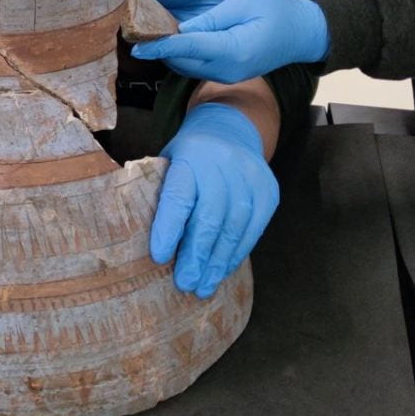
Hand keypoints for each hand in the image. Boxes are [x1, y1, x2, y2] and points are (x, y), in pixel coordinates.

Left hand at [131, 0, 327, 82]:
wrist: (302, 34)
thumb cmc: (277, 11)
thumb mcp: (243, 4)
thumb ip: (211, 19)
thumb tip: (181, 30)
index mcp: (233, 50)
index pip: (189, 48)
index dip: (161, 46)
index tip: (138, 46)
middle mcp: (227, 69)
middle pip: (182, 61)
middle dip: (158, 49)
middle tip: (134, 31)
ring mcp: (227, 74)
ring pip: (186, 66)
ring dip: (167, 53)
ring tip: (145, 34)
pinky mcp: (226, 73)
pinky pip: (196, 65)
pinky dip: (180, 54)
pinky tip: (168, 39)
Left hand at [150, 103, 278, 296]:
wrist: (231, 129)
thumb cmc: (189, 156)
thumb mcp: (169, 161)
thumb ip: (161, 194)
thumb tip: (146, 246)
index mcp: (190, 155)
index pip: (179, 196)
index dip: (169, 229)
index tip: (160, 258)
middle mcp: (223, 164)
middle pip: (209, 218)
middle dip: (196, 256)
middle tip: (184, 284)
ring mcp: (250, 178)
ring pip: (234, 228)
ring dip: (217, 263)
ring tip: (203, 286)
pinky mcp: (268, 191)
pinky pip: (253, 230)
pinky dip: (236, 254)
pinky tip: (223, 270)